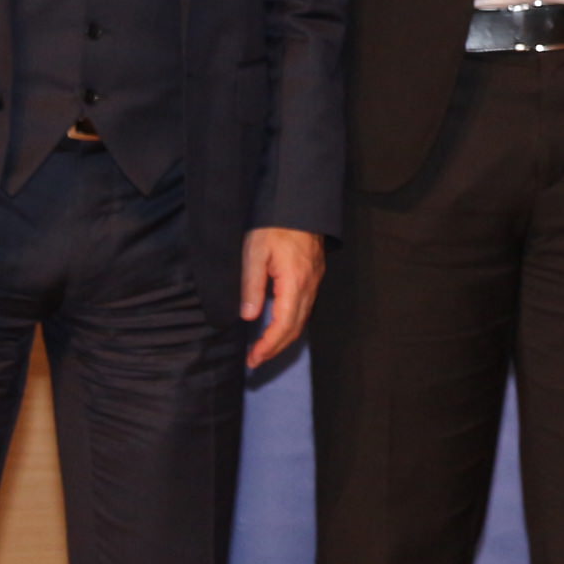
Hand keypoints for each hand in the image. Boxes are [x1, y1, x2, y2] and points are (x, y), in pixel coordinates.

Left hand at [241, 227, 326, 369]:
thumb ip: (251, 285)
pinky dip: (291, 324)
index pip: (284, 324)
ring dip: (283, 338)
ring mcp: (315, 281)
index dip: (270, 345)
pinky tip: (277, 326)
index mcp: (295, 282)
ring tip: (264, 349)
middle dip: (276, 348)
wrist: (301, 203)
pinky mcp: (314, 276)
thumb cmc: (275, 224)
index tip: (254, 358)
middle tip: (255, 361)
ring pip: (302, 320)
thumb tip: (248, 317)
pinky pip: (305, 309)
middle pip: (296, 328)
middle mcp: (310, 286)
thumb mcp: (254, 251)